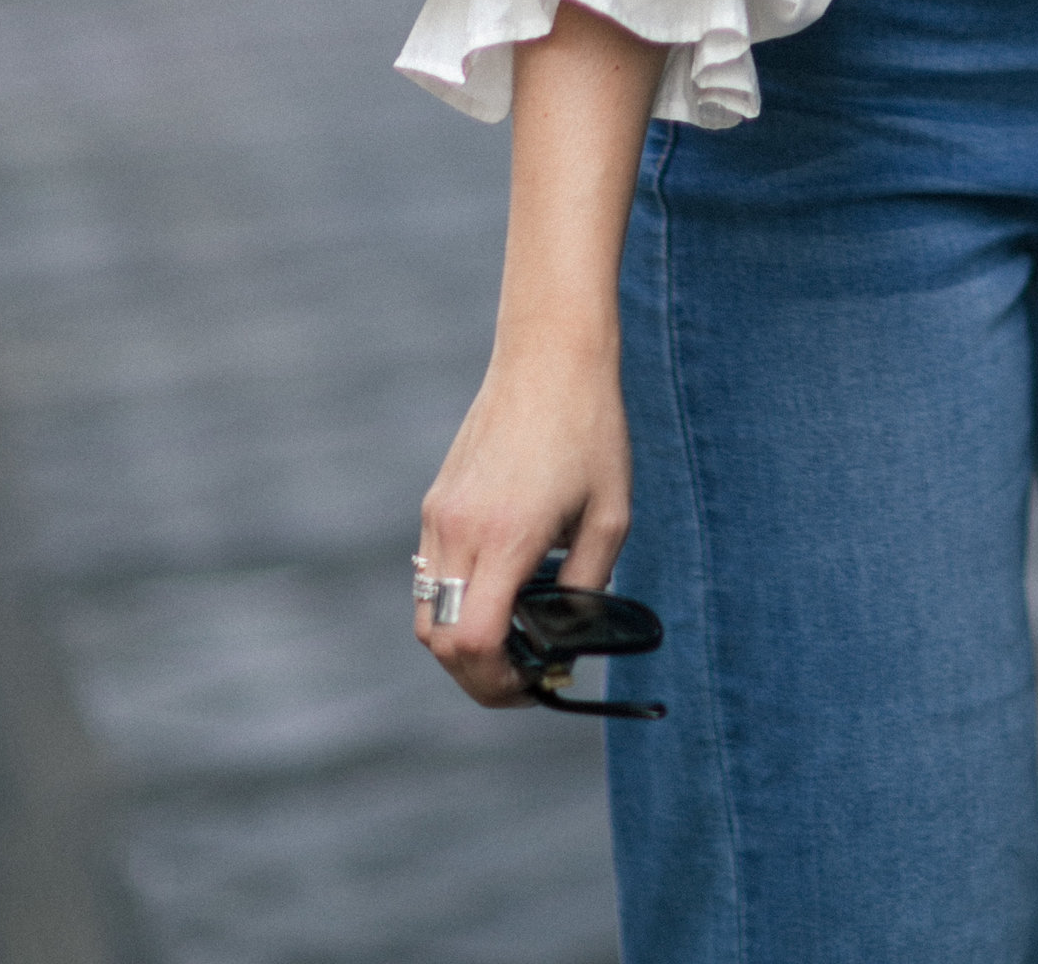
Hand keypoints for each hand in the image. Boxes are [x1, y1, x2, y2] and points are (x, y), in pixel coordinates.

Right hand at [416, 334, 631, 708]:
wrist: (550, 354)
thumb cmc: (590, 430)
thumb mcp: (610, 516)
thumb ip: (587, 587)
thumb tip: (566, 638)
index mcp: (506, 538)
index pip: (473, 643)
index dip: (497, 683)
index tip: (532, 684)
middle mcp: (460, 530)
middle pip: (440, 641)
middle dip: (477, 674)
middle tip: (523, 674)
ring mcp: (440, 515)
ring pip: (427, 611)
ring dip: (462, 638)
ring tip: (512, 637)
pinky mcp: (436, 500)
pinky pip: (430, 572)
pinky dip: (456, 598)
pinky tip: (500, 589)